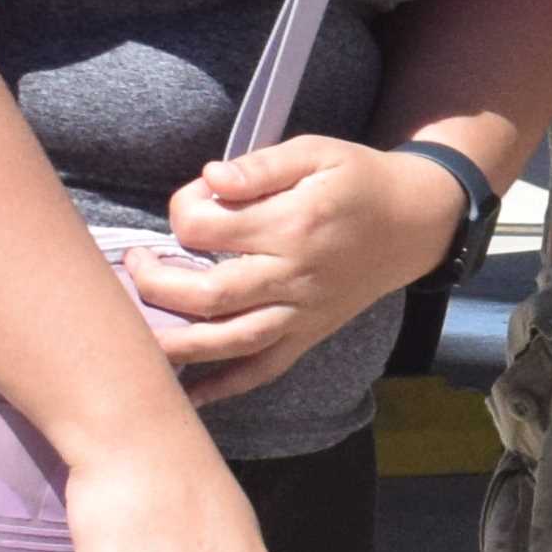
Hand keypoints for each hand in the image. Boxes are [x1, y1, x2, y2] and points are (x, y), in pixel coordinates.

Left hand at [139, 134, 471, 404]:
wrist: (415, 222)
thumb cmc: (359, 180)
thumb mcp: (316, 153)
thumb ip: (260, 165)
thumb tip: (210, 179)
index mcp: (291, 225)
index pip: (207, 229)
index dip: (182, 210)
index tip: (188, 201)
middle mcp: (293, 276)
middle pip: (207, 295)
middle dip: (155, 283)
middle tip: (136, 265)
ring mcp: (301, 313)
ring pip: (229, 342)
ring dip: (175, 343)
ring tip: (139, 330)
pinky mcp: (308, 334)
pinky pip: (264, 370)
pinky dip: (225, 388)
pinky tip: (190, 398)